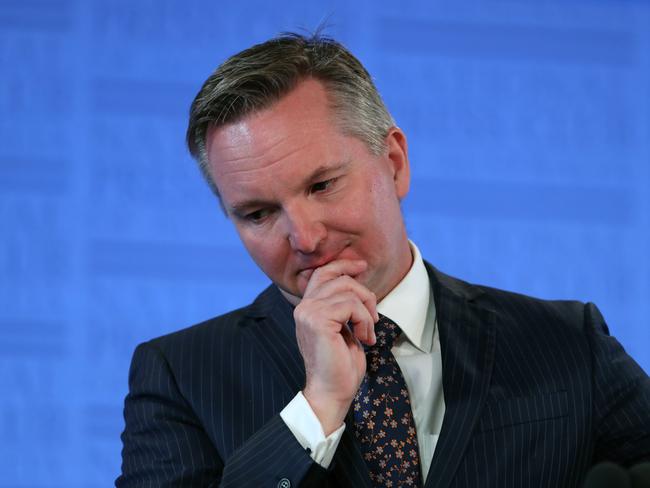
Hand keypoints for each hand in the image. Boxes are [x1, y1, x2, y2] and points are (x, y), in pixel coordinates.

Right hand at [294, 259, 378, 434]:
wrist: (331, 392)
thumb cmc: (340, 365)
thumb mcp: (343, 328)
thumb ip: (342, 306)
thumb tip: (355, 282)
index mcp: (307, 308)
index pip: (323, 274)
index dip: (344, 265)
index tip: (362, 266)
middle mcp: (303, 307)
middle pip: (339, 278)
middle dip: (364, 294)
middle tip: (374, 317)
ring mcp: (308, 313)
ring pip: (349, 291)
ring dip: (367, 312)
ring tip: (368, 333)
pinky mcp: (317, 320)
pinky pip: (351, 305)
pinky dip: (364, 320)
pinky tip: (364, 338)